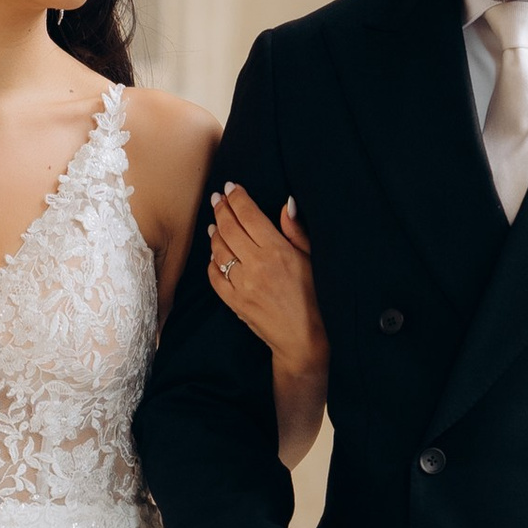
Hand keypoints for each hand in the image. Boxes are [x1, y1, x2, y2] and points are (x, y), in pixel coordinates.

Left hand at [207, 183, 326, 391]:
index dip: (237, 197)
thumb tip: (286, 203)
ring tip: (216, 222)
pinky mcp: (233, 301)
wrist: (304, 339)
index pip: (248, 215)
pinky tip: (216, 253)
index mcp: (277, 251)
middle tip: (218, 198)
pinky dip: (212, 260)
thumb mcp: (312, 260)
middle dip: (221, 208)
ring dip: (215, 231)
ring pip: (218, 249)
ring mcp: (241, 284)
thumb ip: (295, 231)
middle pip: (229, 227)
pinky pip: (214, 275)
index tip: (232, 187)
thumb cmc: (315, 298)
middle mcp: (255, 265)